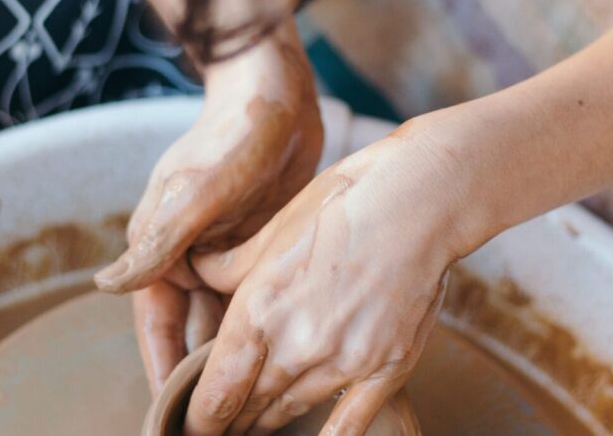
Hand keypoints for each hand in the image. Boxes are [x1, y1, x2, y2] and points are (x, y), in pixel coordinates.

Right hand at [98, 27, 323, 392]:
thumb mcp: (197, 193)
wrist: (274, 91)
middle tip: (228, 423)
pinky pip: (255, 294)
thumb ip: (158, 242)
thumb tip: (106, 286)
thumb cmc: (232, 136)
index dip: (163, 374)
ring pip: (227, 317)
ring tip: (260, 403)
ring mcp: (224, 250)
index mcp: (160, 248)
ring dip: (237, 353)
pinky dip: (263, 322)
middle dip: (204, 375)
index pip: (157, 328)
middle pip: (192, 331)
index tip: (176, 423)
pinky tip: (285, 353)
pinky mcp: (257, 241)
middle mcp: (188, 256)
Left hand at [183, 120, 485, 435]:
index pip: (216, 389)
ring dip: (267, 422)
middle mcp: (296, 345)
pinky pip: (350, 421)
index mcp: (259, 310)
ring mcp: (344, 361)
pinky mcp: (386, 367)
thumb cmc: (344, 200)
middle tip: (221, 424)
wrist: (420, 200)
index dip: (199, 416)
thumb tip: (199, 271)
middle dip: (230, 419)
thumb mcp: (275, 226)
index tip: (193, 422)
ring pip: (291, 410)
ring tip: (255, 426)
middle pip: (250, 406)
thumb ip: (231, 264)